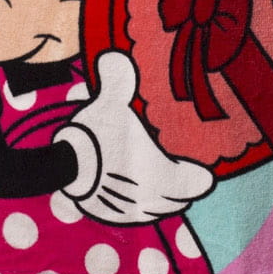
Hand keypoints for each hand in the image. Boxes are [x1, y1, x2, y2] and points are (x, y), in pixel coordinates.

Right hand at [53, 50, 215, 223]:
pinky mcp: (111, 216)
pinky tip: (138, 205)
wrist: (68, 165)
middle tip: (188, 186)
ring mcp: (130, 209)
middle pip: (174, 200)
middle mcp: (150, 195)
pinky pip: (133, 218)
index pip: (190, 182)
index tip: (205, 177)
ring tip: (167, 196)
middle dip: (182, 193)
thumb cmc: (97, 134)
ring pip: (155, 211)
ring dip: (163, 204)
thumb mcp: (111, 104)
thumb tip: (115, 55)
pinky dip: (141, 211)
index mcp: (161, 172)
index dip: (199, 180)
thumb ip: (119, 81)